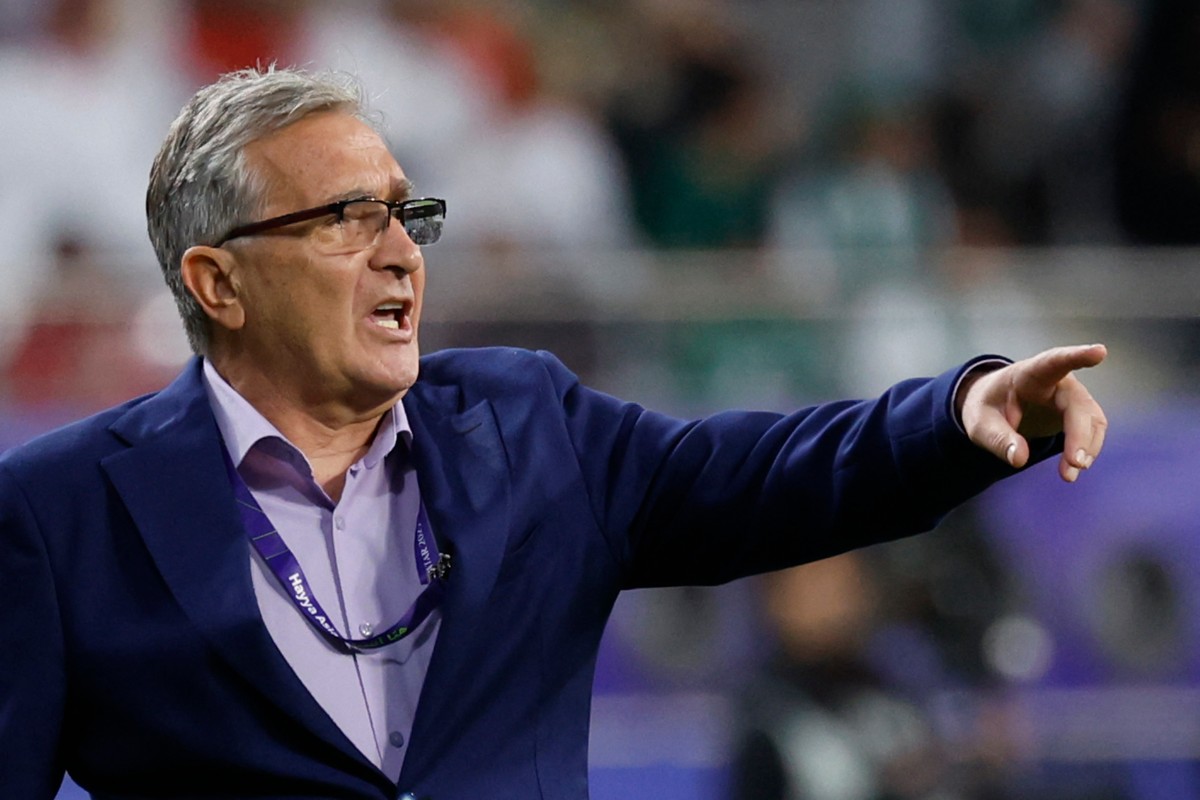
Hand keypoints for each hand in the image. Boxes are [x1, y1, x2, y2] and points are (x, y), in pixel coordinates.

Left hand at [958, 344, 1107, 481]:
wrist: (994, 406)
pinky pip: (1091, 429)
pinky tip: (1072, 467)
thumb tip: (1019, 458)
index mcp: (1029, 374)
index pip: (1054, 361)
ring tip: (1069, 473)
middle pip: (1078, 404)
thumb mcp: (980, 424)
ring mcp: (1071, 396)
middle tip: (1074, 464)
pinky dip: (1086, 449)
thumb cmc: (988, 407)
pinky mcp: (1078, 412)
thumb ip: (998, 439)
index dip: (1077, 356)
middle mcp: (1056, 380)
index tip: (1099, 351)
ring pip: (1091, 419)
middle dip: (1080, 434)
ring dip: (1087, 446)